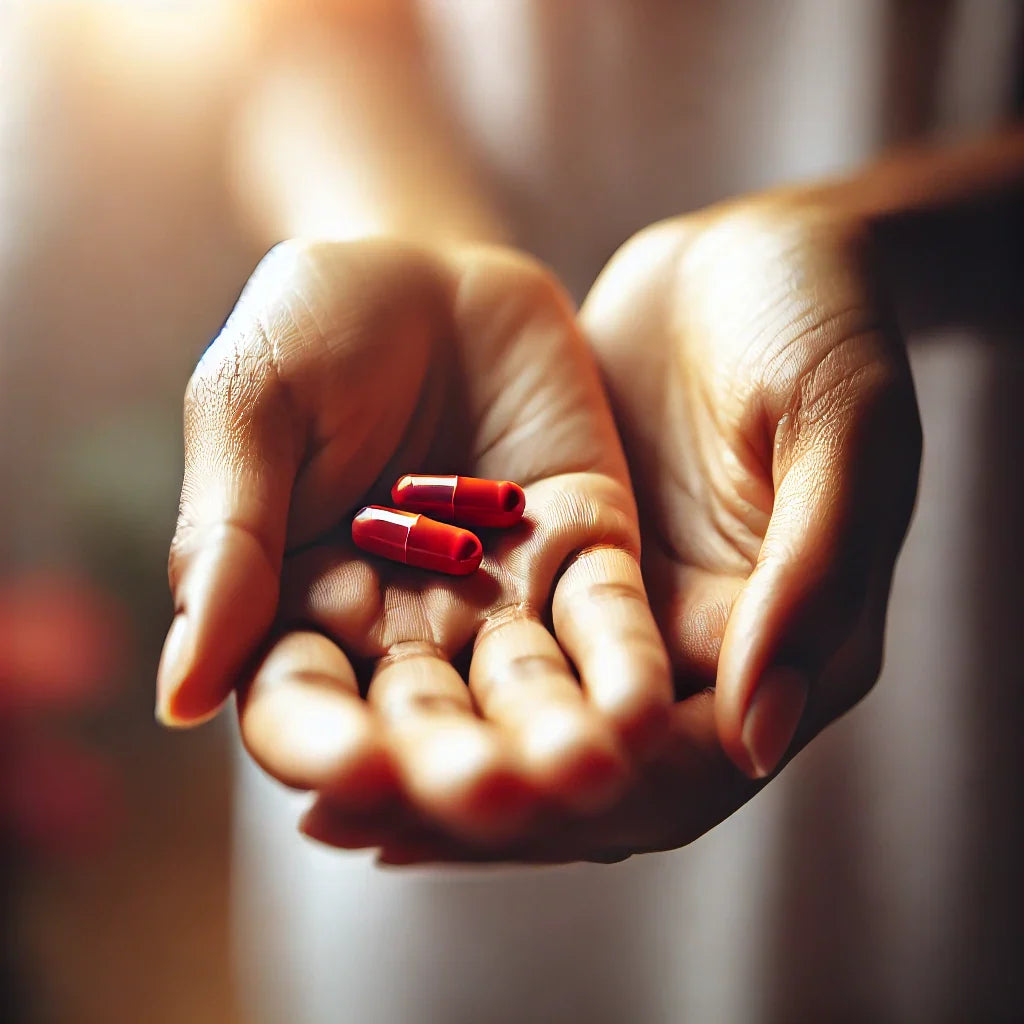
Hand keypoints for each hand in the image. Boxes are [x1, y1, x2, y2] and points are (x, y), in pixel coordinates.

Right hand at [157, 240, 672, 842]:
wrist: (425, 268)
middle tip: (491, 792)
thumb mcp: (252, 406)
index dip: (326, 744)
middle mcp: (404, 627)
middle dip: (459, 762)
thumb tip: (176, 696)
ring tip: (590, 770)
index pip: (302, 705)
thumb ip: (226, 539)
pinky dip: (622, 661)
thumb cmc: (313, 329)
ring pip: (527, 687)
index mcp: (299, 609)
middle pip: (426, 721)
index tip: (357, 767)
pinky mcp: (582, 549)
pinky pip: (605, 617)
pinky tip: (647, 707)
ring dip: (556, 734)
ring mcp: (500, 595)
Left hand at [318, 196, 921, 863]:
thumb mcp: (844, 427)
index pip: (687, 769)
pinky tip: (336, 689)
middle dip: (471, 802)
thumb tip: (758, 733)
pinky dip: (420, 674)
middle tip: (347, 823)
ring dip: (427, 752)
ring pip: (520, 711)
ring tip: (316, 789)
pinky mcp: (560, 559)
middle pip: (582, 766)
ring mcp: (621, 608)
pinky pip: (485, 635)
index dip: (582, 795)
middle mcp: (697, 652)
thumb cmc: (825, 325)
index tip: (475, 807)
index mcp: (786, 645)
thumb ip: (816, 573)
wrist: (751, 257)